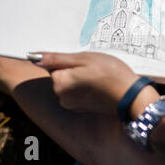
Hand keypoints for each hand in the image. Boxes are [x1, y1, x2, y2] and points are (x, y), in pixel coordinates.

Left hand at [33, 52, 158, 116]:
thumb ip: (57, 58)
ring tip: (99, 75)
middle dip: (75, 68)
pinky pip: (79, 92)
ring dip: (82, 77)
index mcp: (59, 83)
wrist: (130, 95)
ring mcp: (72, 104)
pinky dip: (87, 86)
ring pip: (71, 83)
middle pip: (62, 75)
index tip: (84, 60)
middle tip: (94, 66)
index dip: (70, 60)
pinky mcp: (82, 108)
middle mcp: (62, 97)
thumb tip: (33, 57)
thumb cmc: (110, 73)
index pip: (54, 65)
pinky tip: (101, 84)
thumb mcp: (84, 59)